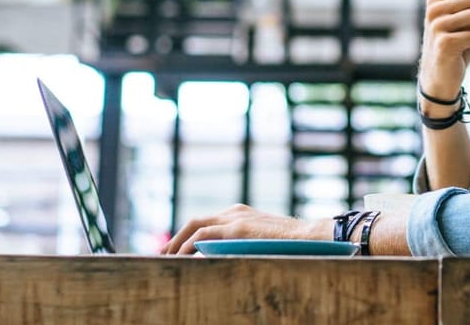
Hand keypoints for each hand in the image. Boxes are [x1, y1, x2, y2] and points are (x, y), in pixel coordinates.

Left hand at [161, 204, 327, 254]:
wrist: (308, 236)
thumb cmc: (288, 243)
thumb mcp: (259, 241)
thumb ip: (241, 244)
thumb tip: (223, 258)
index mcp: (239, 213)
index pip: (205, 222)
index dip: (186, 236)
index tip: (174, 250)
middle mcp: (234, 211)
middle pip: (195, 222)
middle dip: (176, 238)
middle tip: (161, 254)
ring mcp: (235, 217)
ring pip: (196, 226)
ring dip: (178, 242)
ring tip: (166, 258)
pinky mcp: (238, 227)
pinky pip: (205, 235)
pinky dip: (190, 245)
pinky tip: (182, 257)